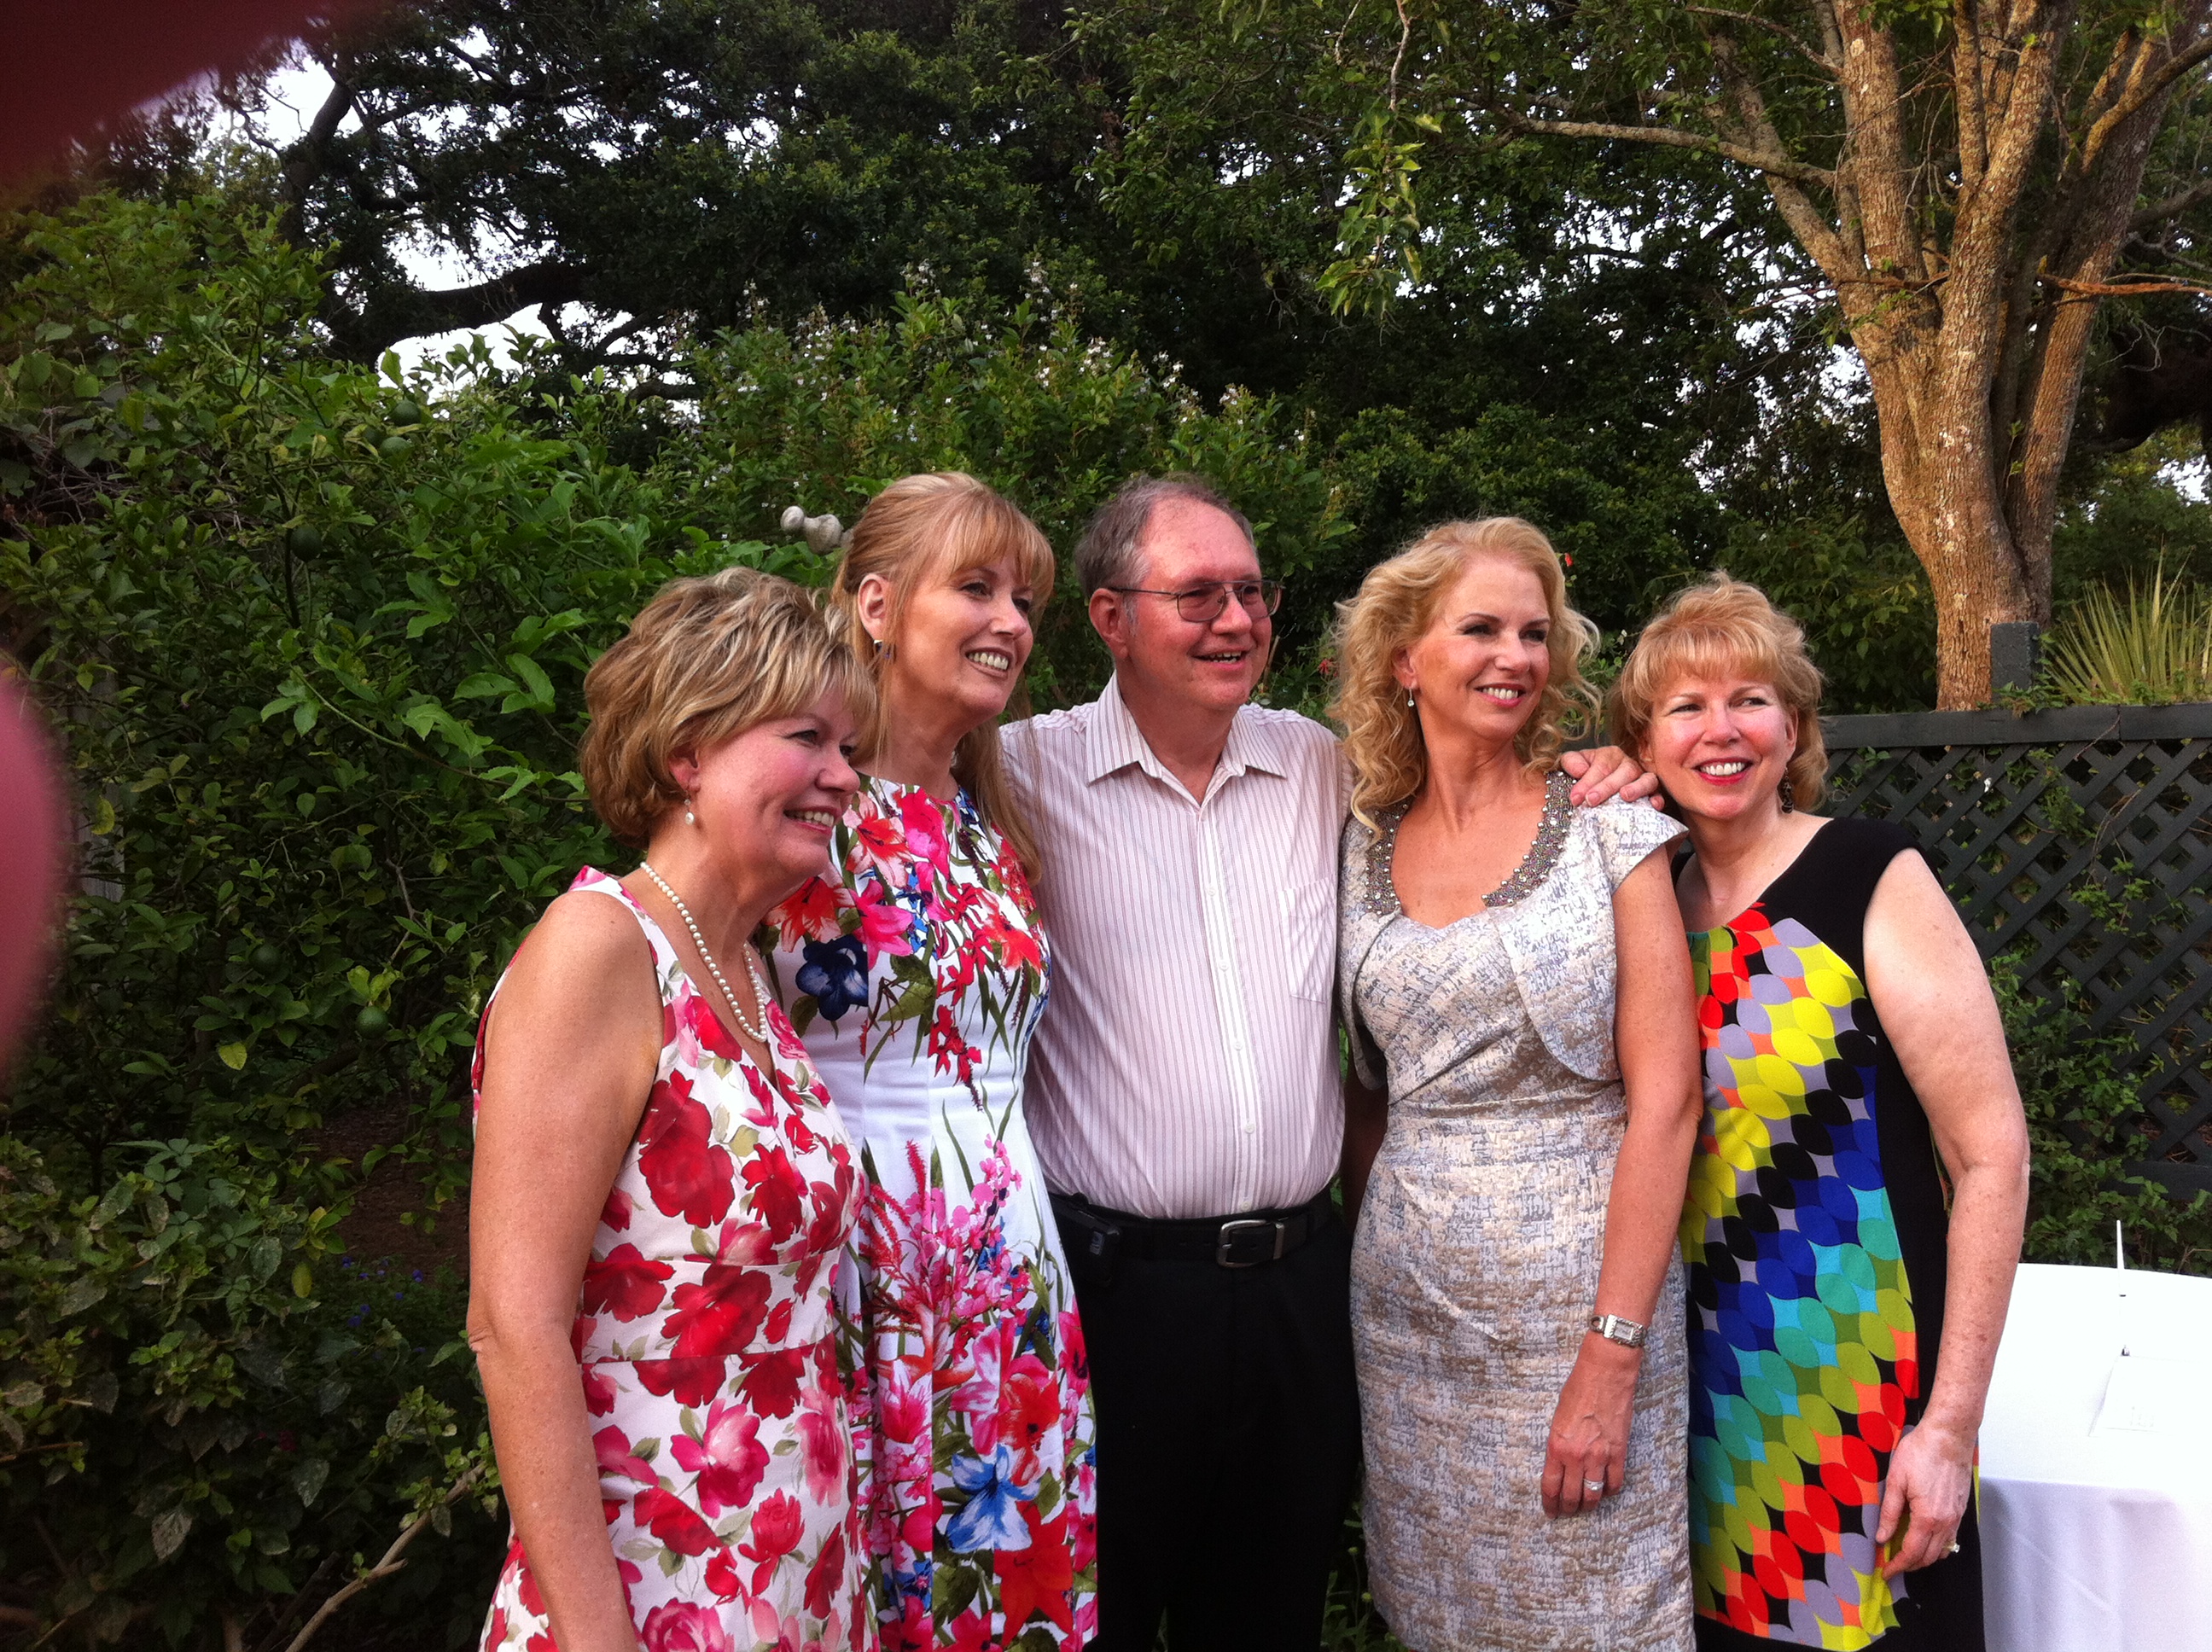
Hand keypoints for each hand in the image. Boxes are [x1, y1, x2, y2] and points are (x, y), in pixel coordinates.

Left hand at [1541, 1335, 1638, 1517]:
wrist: (1605, 1374)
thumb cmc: (1578, 1390)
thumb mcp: (1557, 1418)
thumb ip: (1558, 1444)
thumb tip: (1560, 1464)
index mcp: (1556, 1446)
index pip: (1550, 1485)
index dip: (1550, 1503)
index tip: (1550, 1512)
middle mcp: (1576, 1456)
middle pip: (1571, 1495)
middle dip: (1568, 1508)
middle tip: (1567, 1513)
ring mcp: (1599, 1456)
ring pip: (1593, 1495)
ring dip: (1588, 1505)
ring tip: (1585, 1507)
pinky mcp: (1619, 1453)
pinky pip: (1615, 1483)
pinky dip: (1609, 1490)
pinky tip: (1605, 1490)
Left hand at [1560, 745, 1662, 808]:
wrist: (1599, 784)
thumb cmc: (1587, 773)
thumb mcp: (1575, 763)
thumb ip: (1571, 761)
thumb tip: (1580, 770)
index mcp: (1610, 755)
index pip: (1601, 766)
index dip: (1587, 782)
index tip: (1576, 798)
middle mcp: (1629, 764)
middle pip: (1623, 772)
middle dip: (1606, 787)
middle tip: (1591, 801)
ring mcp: (1643, 777)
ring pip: (1646, 779)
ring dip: (1636, 788)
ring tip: (1625, 796)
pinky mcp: (1654, 791)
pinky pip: (1660, 793)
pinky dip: (1658, 798)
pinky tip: (1653, 805)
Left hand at [1875, 1417, 1974, 1575]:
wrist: (1949, 1437)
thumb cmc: (1921, 1452)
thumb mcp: (1896, 1480)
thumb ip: (1889, 1512)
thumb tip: (1882, 1537)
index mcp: (1928, 1518)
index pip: (1912, 1553)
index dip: (1898, 1565)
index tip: (1886, 1572)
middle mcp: (1946, 1522)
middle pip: (1929, 1557)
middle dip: (1910, 1565)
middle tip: (1893, 1565)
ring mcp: (1957, 1517)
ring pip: (1942, 1550)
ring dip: (1925, 1558)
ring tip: (1906, 1555)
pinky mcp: (1961, 1509)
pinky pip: (1951, 1538)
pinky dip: (1938, 1546)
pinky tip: (1925, 1539)